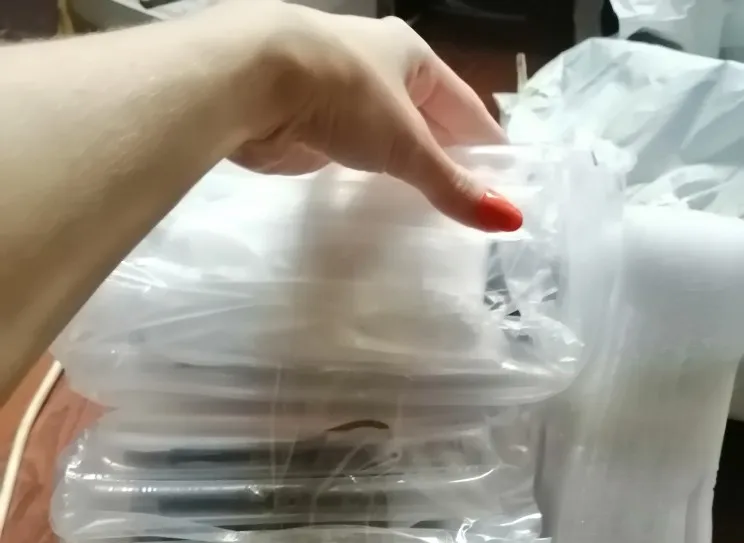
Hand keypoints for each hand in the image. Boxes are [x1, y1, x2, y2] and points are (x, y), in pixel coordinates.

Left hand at [204, 1, 520, 230]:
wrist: (253, 81)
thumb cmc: (343, 94)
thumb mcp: (406, 145)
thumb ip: (452, 186)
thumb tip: (509, 220)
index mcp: (411, 56)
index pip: (463, 105)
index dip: (486, 141)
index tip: (509, 177)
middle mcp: (378, 69)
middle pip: (425, 119)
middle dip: (446, 155)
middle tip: (472, 199)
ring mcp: (339, 95)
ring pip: (386, 137)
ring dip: (405, 167)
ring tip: (431, 205)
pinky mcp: (308, 124)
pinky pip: (351, 154)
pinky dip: (368, 176)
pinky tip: (377, 197)